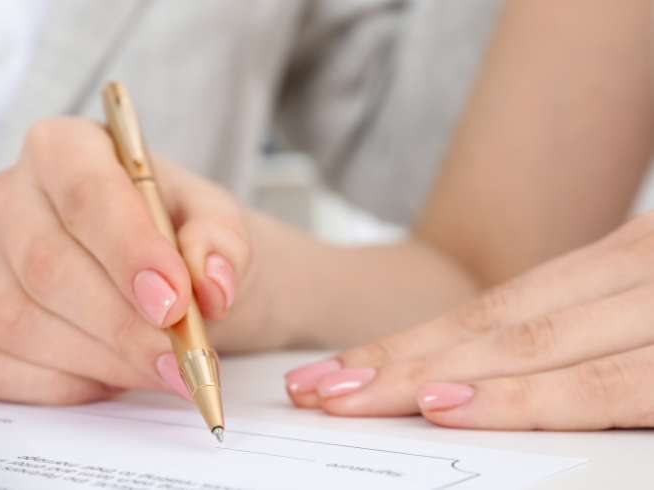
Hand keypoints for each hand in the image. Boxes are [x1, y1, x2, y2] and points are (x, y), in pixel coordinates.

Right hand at [0, 118, 268, 403]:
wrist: (170, 275)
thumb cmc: (183, 235)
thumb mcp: (219, 222)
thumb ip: (221, 242)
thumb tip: (212, 285)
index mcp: (63, 147)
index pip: (83, 192)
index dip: (127, 250)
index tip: (175, 301)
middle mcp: (11, 198)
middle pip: (46, 265)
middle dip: (122, 323)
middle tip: (182, 356)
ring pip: (22, 322)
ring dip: (104, 360)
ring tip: (165, 368)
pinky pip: (5, 368)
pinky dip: (68, 385)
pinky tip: (115, 374)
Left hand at [285, 213, 653, 429]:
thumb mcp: (650, 305)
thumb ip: (589, 327)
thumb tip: (495, 369)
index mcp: (622, 262)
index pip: (493, 310)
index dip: (406, 341)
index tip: (336, 367)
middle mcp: (634, 272)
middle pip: (488, 327)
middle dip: (391, 362)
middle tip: (313, 388)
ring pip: (523, 348)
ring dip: (422, 377)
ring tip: (345, 398)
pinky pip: (599, 387)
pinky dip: (517, 398)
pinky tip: (448, 409)